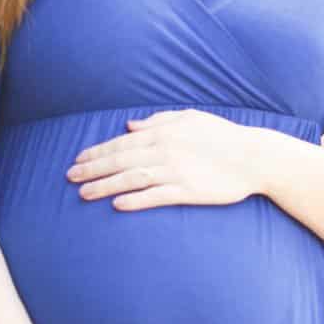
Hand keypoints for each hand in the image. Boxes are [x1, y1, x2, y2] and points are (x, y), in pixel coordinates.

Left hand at [66, 108, 263, 210]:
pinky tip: (117, 204)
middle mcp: (166, 150)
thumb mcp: (190, 118)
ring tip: (84, 193)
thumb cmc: (223, 135)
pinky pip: (156, 196)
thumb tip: (129, 125)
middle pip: (121, 160)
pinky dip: (135, 200)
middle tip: (69, 177)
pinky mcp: (189, 192)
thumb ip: (158, 120)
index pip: (122, 142)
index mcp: (164, 131)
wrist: (254, 156)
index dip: (98, 151)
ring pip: (132, 178)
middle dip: (92, 168)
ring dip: (105, 186)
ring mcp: (176, 171)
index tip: (78, 158)